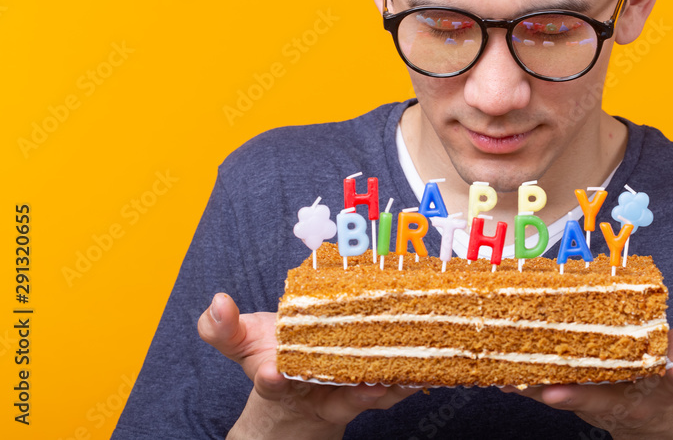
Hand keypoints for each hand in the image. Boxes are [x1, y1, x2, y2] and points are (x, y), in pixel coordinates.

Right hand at [197, 292, 415, 438]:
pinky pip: (394, 389)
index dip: (273, 378)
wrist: (298, 391)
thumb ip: (222, 327)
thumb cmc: (272, 356)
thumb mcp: (242, 343)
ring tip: (408, 372)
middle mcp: (316, 392)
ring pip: (371, 396)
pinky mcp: (373, 390)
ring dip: (391, 386)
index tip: (273, 372)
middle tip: (368, 382)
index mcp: (279, 380)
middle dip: (351, 390)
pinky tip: (428, 364)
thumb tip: (217, 302)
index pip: (274, 383)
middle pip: (333, 395)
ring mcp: (347, 394)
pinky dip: (409, 378)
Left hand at [503, 282, 672, 439]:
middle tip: (557, 392)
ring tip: (516, 383)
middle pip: (609, 398)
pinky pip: (553, 393)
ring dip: (542, 392)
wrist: (662, 406)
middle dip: (583, 396)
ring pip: (570, 399)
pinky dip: (529, 386)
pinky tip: (504, 377)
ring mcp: (607, 400)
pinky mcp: (583, 398)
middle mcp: (637, 395)